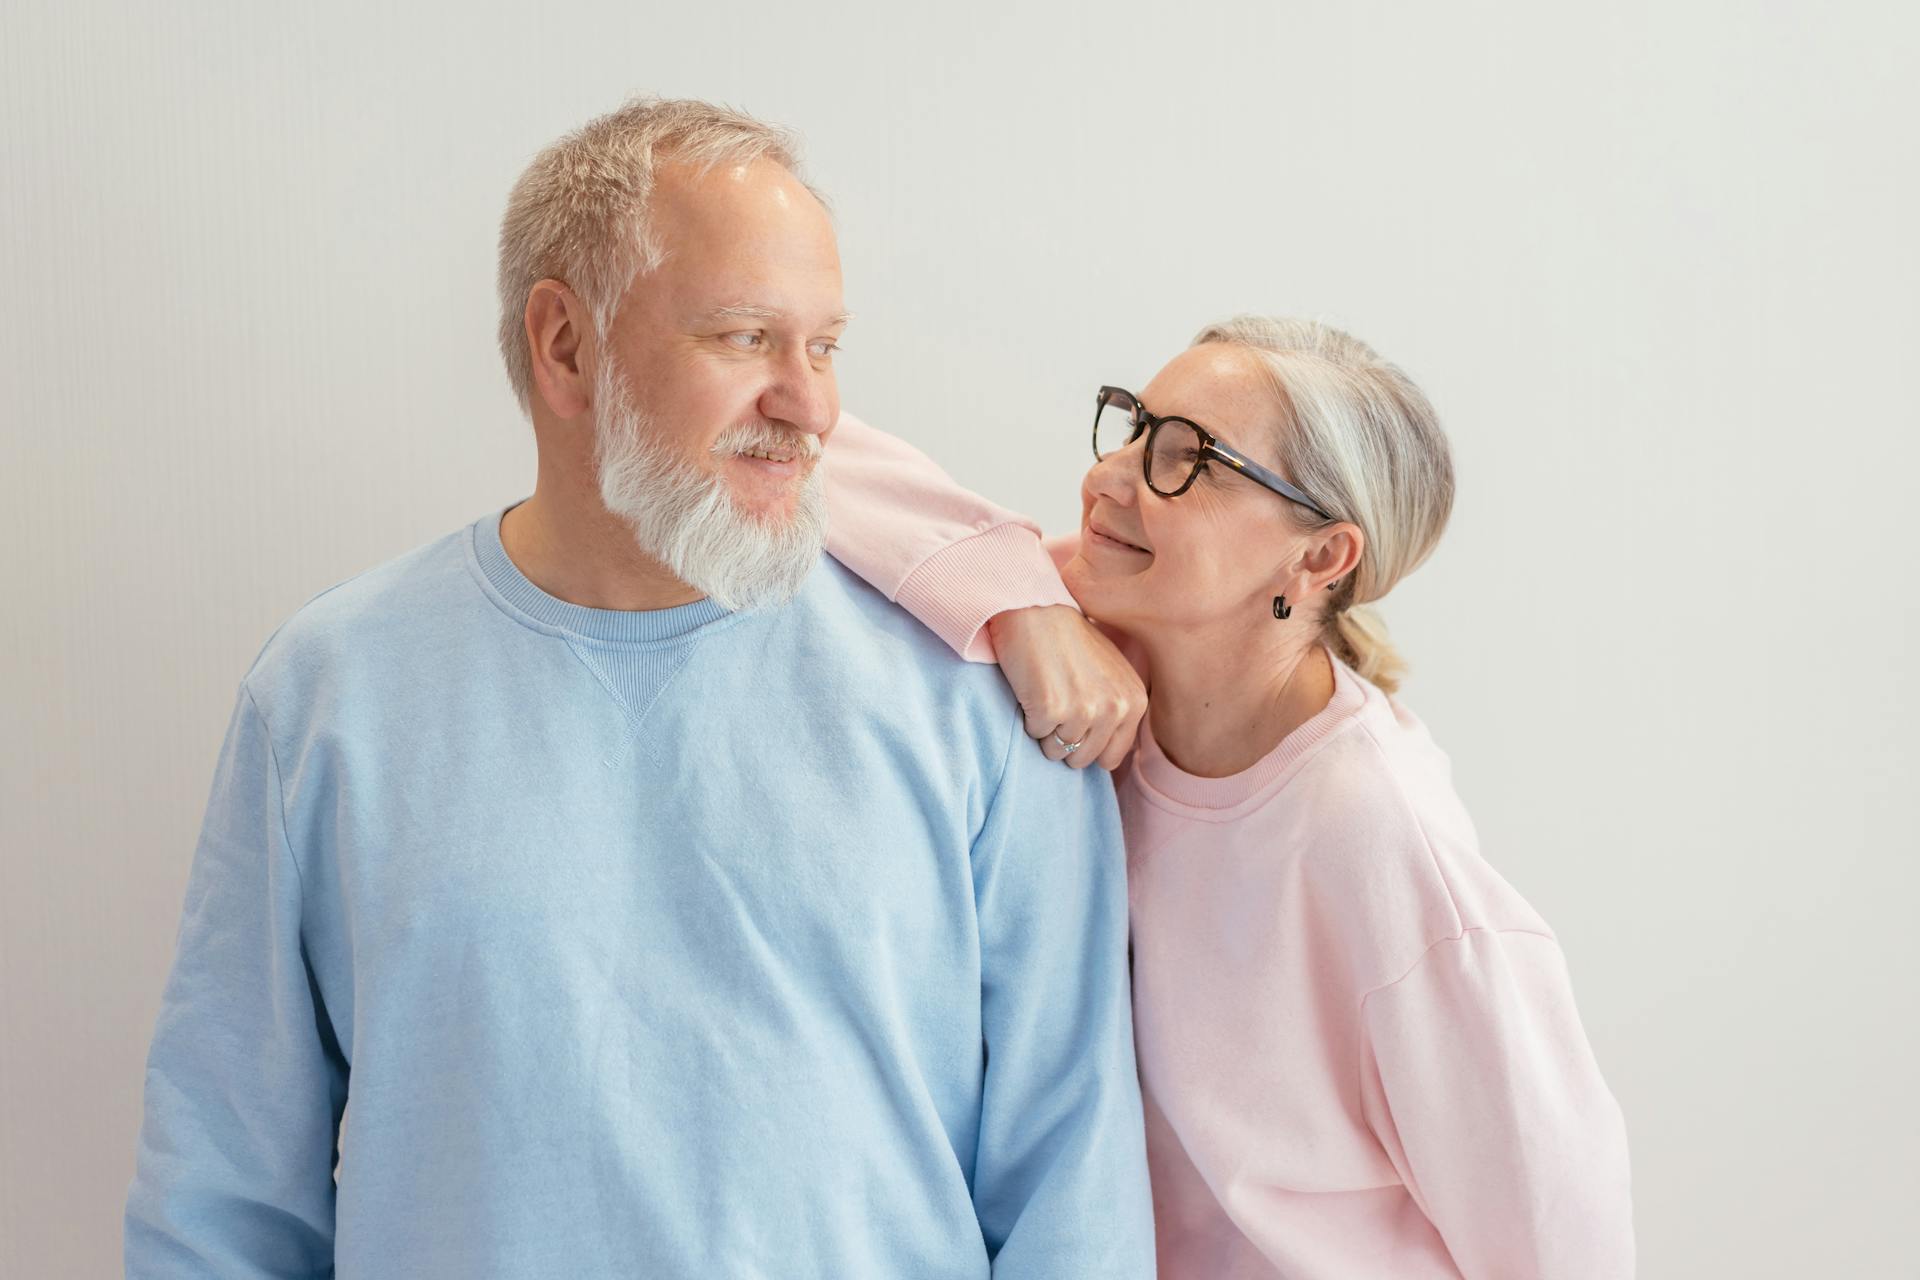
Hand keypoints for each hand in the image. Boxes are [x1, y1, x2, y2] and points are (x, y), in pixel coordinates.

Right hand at [986, 605, 1147, 770]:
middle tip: (1058, 700)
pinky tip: (1034, 685)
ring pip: (1055, 750)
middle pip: (1081, 759)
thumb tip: (1109, 755)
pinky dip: (1028, 715)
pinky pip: (1034, 734)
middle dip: (1064, 738)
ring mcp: (1083, 710)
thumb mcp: (1112, 672)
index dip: (1087, 744)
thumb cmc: (1070, 639)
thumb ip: (1117, 709)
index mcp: (1135, 702)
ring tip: (1047, 690)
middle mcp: (1114, 709)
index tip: (1076, 717)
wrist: (1038, 609)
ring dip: (1045, 728)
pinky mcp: (1050, 709)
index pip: (1110, 758)